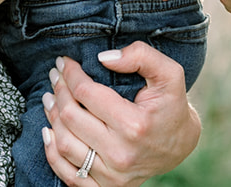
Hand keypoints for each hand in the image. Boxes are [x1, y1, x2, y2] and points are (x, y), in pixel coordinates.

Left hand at [42, 44, 199, 185]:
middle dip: (59, 91)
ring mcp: (112, 175)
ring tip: (50, 98)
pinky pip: (69, 174)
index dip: (71, 74)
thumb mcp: (169, 74)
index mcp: (135, 125)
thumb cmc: (171, 105)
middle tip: (55, 76)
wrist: (180, 144)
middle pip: (71, 118)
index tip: (64, 62)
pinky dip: (53, 153)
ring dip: (52, 118)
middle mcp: (121, 154)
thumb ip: (142, 56)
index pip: (87, 94)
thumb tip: (103, 57)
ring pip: (65, 145)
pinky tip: (50, 131)